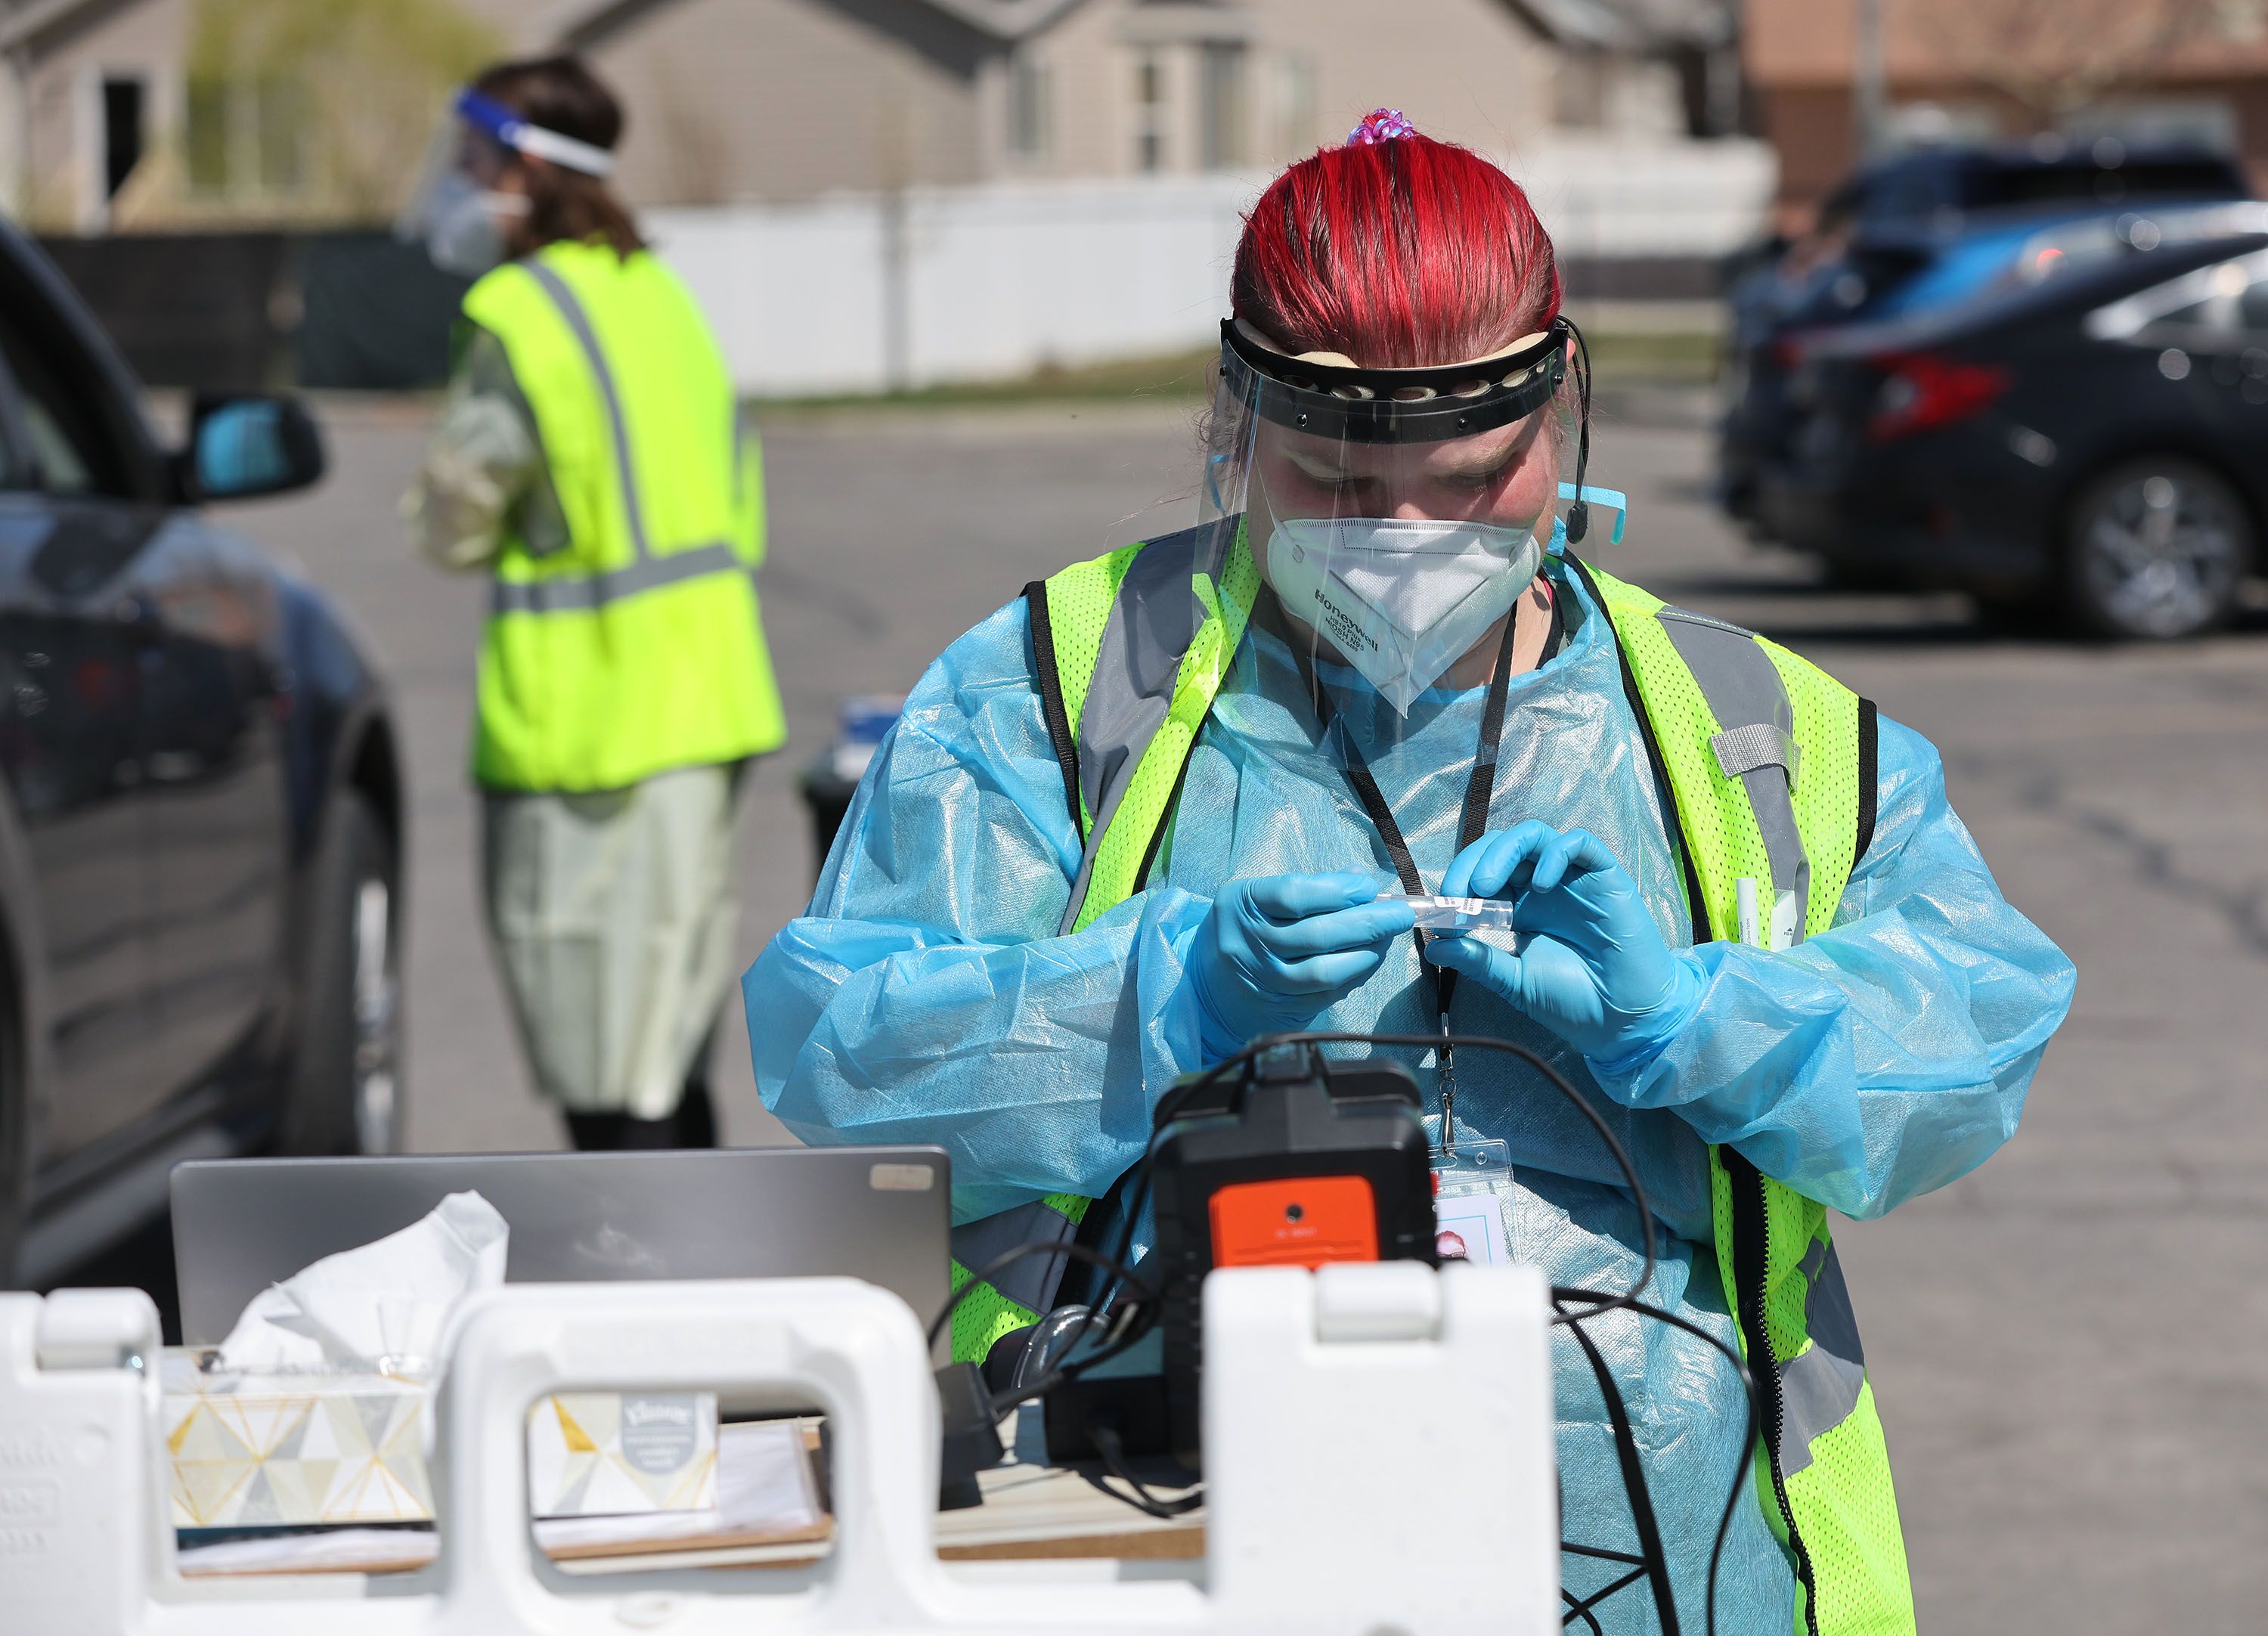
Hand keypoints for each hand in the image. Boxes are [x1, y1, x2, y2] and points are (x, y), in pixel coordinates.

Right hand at [1190, 873, 1415, 1058]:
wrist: (1207, 986)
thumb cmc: (1246, 929)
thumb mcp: (1260, 897)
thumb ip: (1309, 887)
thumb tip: (1360, 879)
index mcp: (1240, 905)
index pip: (1293, 895)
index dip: (1337, 890)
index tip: (1367, 886)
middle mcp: (1247, 944)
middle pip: (1315, 935)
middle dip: (1367, 923)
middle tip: (1400, 914)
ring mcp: (1263, 981)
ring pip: (1324, 972)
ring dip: (1367, 954)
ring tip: (1388, 938)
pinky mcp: (1280, 1009)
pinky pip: (1327, 994)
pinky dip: (1356, 976)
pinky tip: (1371, 959)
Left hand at [1421, 822, 1700, 1068]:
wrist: (1624, 1021)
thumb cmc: (1572, 1001)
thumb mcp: (1514, 980)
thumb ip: (1478, 959)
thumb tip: (1433, 944)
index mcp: (1519, 907)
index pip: (1481, 873)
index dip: (1457, 883)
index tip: (1439, 912)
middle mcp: (1543, 886)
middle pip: (1500, 847)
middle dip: (1471, 863)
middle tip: (1459, 895)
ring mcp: (1573, 879)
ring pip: (1534, 835)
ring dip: (1503, 852)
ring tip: (1487, 887)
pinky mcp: (1605, 876)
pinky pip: (1579, 843)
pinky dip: (1555, 853)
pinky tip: (1542, 886)